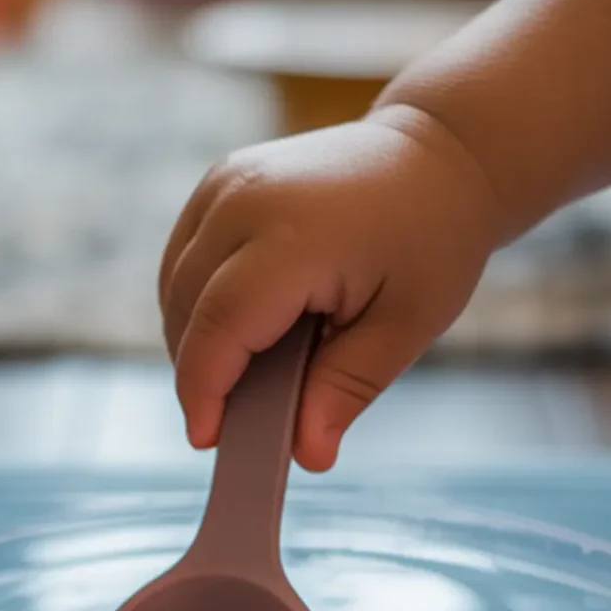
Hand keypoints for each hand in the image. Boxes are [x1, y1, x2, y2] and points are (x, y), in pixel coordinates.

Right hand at [159, 102, 499, 468]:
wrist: (436, 155)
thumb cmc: (432, 237)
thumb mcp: (407, 324)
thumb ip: (347, 387)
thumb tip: (306, 455)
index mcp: (295, 235)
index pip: (221, 324)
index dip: (204, 389)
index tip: (208, 440)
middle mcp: (245, 200)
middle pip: (188, 308)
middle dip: (201, 372)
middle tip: (238, 424)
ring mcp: (226, 183)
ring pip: (175, 284)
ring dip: (195, 339)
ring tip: (244, 378)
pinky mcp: (219, 182)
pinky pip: (183, 257)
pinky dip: (197, 303)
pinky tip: (240, 332)